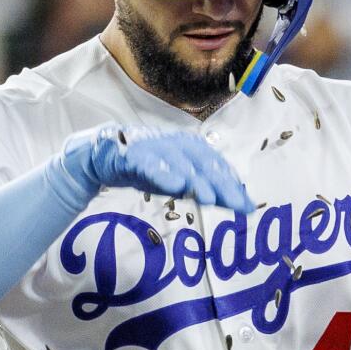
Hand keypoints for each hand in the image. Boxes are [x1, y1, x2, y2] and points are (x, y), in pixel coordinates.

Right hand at [61, 125, 253, 213]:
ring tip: (208, 198)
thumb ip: (209, 191)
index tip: (247, 206)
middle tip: (236, 205)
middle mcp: (174, 144)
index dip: (232, 184)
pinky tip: (175, 186)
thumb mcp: (181, 182)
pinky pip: (148, 163)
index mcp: (190, 148)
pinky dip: (162, 172)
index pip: (216, 165)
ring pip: (178, 161)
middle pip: (202, 162)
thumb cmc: (149, 168)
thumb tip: (244, 205)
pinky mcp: (131, 154)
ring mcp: (153, 147)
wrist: (103, 158)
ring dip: (194, 179)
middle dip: (220, 183)